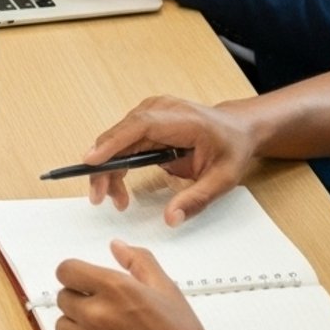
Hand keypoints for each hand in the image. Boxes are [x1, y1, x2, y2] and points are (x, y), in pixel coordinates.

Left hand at [54, 241, 231, 329]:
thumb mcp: (165, 288)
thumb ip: (138, 261)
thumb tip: (115, 246)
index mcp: (115, 289)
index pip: (66, 270)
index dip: (77, 275)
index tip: (86, 283)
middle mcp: (96, 314)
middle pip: (64, 297)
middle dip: (82, 301)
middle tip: (108, 312)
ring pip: (62, 325)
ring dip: (78, 326)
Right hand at [81, 95, 259, 223]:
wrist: (237, 128)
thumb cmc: (231, 147)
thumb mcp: (223, 179)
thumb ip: (196, 199)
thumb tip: (171, 218)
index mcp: (181, 120)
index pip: (139, 126)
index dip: (113, 143)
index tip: (91, 161)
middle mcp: (159, 111)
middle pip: (120, 137)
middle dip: (104, 168)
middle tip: (99, 197)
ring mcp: (149, 114)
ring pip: (115, 142)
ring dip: (108, 170)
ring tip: (115, 199)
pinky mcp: (143, 122)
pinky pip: (120, 143)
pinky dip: (116, 165)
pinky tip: (118, 187)